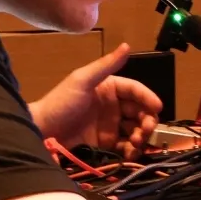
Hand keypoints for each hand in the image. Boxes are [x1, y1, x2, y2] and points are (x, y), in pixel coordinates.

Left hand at [29, 43, 161, 158]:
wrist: (42, 131)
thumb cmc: (61, 103)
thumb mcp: (83, 80)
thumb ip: (106, 65)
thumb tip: (127, 46)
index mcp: (109, 88)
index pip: (135, 90)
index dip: (148, 98)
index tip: (158, 107)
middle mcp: (113, 106)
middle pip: (139, 111)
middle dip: (147, 120)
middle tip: (146, 130)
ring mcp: (110, 126)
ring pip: (135, 129)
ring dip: (141, 136)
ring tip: (137, 142)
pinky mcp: (105, 144)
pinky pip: (125, 146)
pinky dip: (131, 150)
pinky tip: (130, 153)